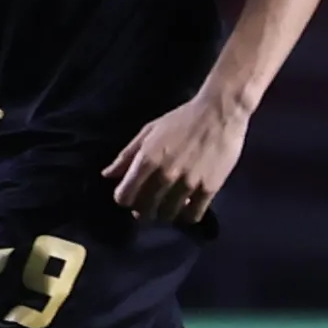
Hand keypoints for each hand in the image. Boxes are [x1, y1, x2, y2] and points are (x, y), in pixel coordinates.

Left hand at [102, 93, 249, 223]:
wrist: (220, 112)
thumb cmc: (182, 119)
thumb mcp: (149, 131)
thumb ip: (127, 155)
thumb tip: (107, 175)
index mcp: (147, 159)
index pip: (124, 196)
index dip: (125, 199)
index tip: (131, 196)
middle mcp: (165, 175)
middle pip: (145, 210)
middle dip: (143, 210)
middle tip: (150, 203)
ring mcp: (188, 183)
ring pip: (168, 215)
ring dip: (165, 213)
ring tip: (169, 205)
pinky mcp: (209, 188)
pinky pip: (193, 215)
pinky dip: (187, 215)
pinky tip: (188, 206)